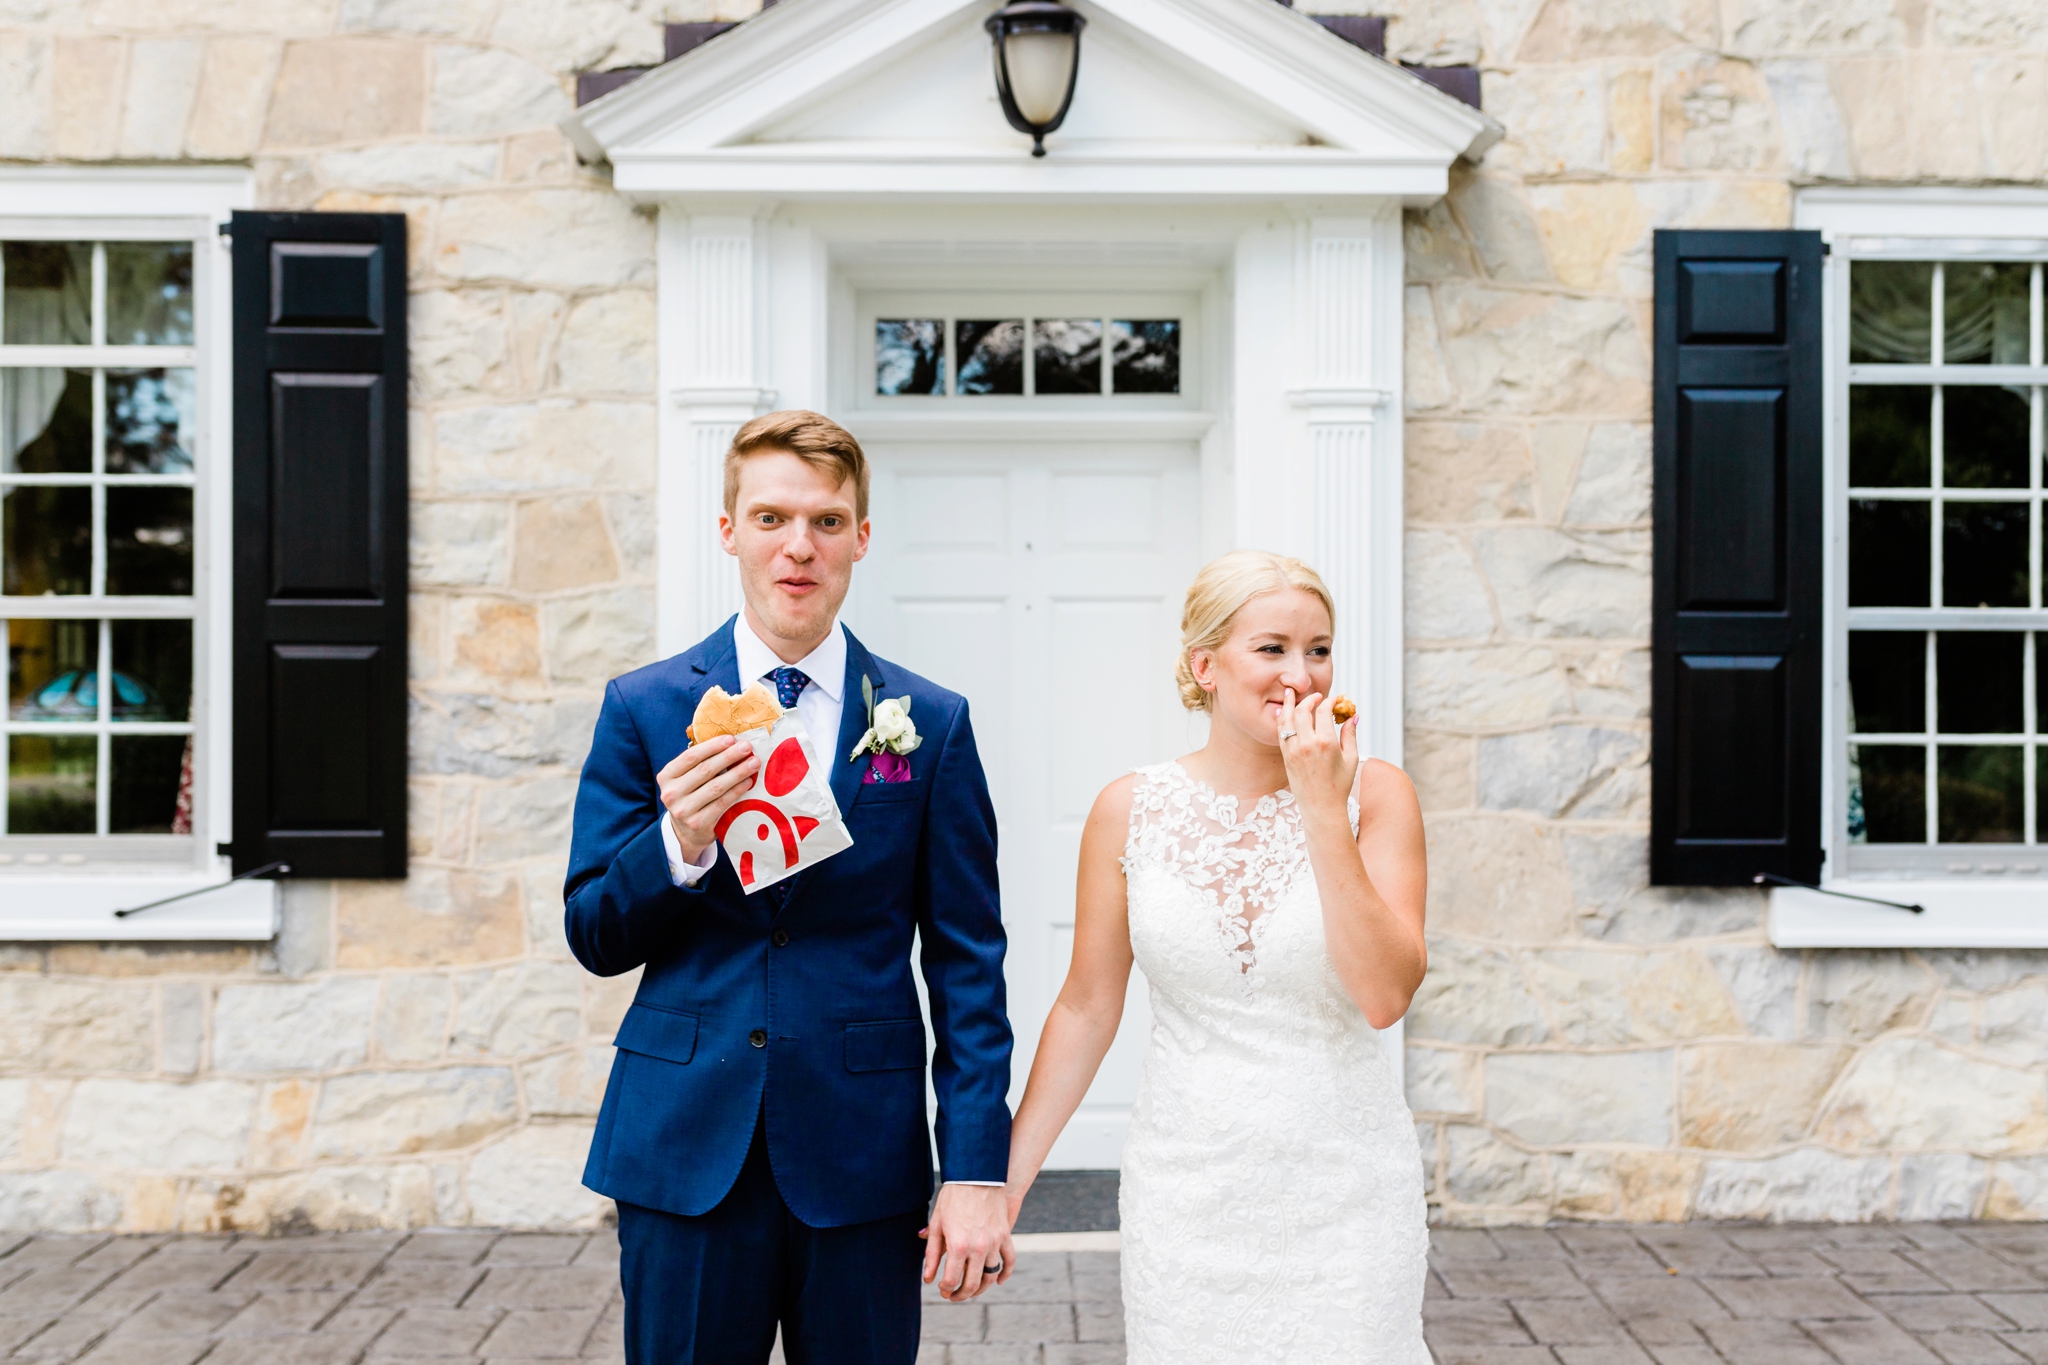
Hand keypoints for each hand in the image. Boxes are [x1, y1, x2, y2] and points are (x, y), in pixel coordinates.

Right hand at [656, 735, 757, 862]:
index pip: (690, 756)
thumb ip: (700, 763)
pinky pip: (722, 803)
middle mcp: (671, 793)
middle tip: (747, 747)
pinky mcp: (698, 823)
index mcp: (666, 776)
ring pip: (715, 786)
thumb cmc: (691, 797)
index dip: (712, 746)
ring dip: (737, 772)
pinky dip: (736, 791)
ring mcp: (683, 810)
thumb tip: (731, 743)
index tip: (731, 739)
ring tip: (753, 763)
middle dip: (729, 756)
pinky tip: (748, 782)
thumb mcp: (686, 780)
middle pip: (705, 770)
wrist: (686, 833)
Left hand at [919, 1185, 1014, 1301]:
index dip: (945, 1289)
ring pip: (991, 1276)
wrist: (976, 1175)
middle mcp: (978, 1247)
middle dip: (961, 1295)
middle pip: (972, 1284)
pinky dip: (1005, 1274)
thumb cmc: (953, 1198)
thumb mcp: (937, 1224)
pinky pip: (1009, 1261)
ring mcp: (994, 1242)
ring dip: (981, 1289)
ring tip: (971, 1290)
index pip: (951, 1280)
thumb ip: (932, 1253)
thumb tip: (928, 1278)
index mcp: (958, 1246)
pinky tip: (997, 1282)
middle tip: (953, 1296)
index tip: (941, 1289)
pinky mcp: (1005, 1235)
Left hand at [1277, 688, 1356, 820]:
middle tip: (1315, 696)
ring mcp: (1293, 750)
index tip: (1333, 699)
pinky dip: (1281, 720)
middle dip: (1308, 699)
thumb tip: (1353, 716)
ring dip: (1288, 704)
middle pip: (1302, 711)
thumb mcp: (1351, 758)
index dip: (1328, 701)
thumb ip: (1350, 735)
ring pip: (1287, 720)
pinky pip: (1281, 733)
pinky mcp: (1286, 757)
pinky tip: (1283, 712)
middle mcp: (1307, 744)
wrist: (1321, 808)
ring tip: (1289, 693)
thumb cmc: (1340, 785)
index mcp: (1325, 742)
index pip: (1323, 711)